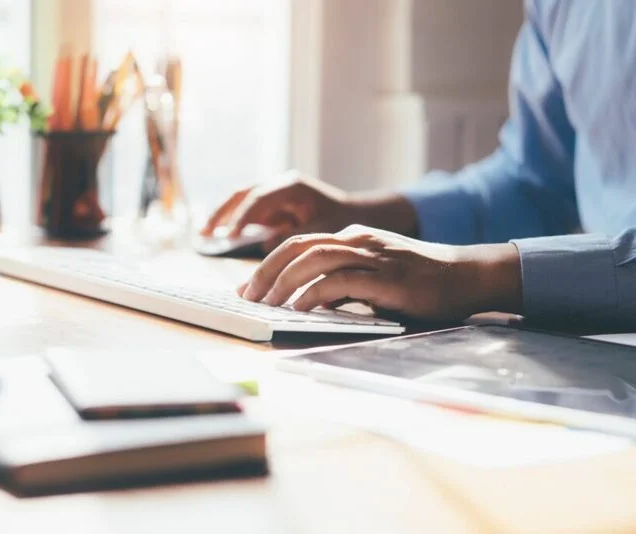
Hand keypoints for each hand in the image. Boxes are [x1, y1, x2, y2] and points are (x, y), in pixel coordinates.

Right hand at [200, 171, 352, 250]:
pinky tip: (220, 237)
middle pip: (242, 194)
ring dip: (222, 216)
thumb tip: (266, 246)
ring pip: (239, 201)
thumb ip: (294, 237)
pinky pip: (246, 213)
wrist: (351, 215)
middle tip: (205, 232)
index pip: (259, 198)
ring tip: (204, 235)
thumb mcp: (320, 231)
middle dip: (222, 212)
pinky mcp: (270, 207)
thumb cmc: (339, 222)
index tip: (229, 236)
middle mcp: (278, 186)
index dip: (242, 217)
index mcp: (291, 187)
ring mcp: (272, 195)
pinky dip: (233, 224)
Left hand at [239, 225, 522, 321]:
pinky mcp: (385, 276)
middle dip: (266, 271)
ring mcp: (371, 255)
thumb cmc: (420, 282)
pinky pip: (339, 281)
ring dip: (283, 282)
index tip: (250, 287)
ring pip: (313, 259)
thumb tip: (309, 301)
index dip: (269, 264)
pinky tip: (298, 308)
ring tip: (265, 303)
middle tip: (246, 295)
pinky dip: (313, 294)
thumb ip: (343, 284)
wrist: (466, 276)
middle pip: (298, 247)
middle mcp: (357, 241)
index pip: (299, 244)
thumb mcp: (374, 278)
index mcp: (352, 238)